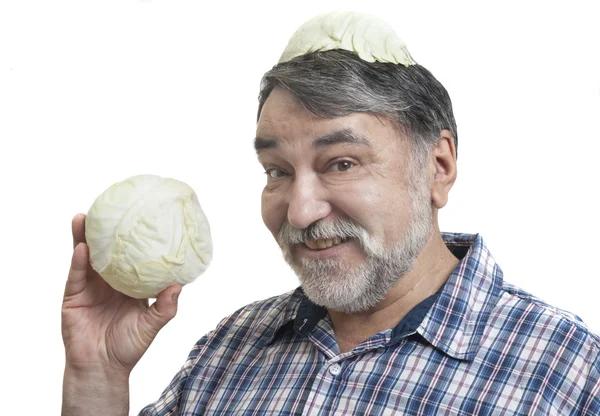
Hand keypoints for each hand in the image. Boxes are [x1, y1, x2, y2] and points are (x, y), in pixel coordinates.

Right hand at [61, 213, 181, 374]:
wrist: (102, 368)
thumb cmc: (128, 347)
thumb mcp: (152, 324)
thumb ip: (165, 307)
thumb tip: (179, 285)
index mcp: (128, 284)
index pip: (130, 256)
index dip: (133, 239)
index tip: (139, 217)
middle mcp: (108, 281)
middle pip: (106, 251)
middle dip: (106, 231)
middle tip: (109, 207)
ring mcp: (89, 287)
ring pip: (87, 257)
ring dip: (84, 237)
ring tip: (85, 217)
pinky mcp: (73, 296)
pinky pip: (76, 274)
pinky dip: (79, 260)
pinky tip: (82, 247)